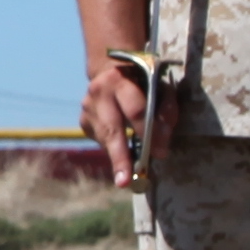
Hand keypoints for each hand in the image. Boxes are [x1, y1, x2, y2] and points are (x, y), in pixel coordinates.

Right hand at [82, 51, 150, 189]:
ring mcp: (87, 107)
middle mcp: (99, 93)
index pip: (136, 110)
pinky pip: (101, 140)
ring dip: (117, 159)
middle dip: (121, 156)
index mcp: (120, 80)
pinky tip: (122, 152)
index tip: (161, 152)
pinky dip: (114, 149)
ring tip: (124, 179)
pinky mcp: (84, 121)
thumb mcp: (160, 86)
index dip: (149, 132)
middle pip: (112, 129)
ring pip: (104, 138)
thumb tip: (162, 141)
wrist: (111, 68)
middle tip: (126, 180)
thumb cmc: (143, 81)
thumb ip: (166, 108)